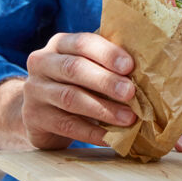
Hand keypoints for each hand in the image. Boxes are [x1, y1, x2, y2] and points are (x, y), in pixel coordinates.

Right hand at [22, 32, 137, 148]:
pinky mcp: (35, 117)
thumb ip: (107, 64)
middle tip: (131, 93)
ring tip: (128, 118)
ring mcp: (35, 90)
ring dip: (103, 109)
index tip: (129, 66)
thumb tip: (147, 71)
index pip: (83, 42)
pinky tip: (110, 138)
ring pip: (71, 98)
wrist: (39, 110)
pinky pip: (66, 125)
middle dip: (106, 81)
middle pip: (75, 69)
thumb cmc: (75, 82)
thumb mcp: (87, 66)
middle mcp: (42, 62)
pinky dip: (92, 132)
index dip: (107, 53)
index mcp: (60, 44)